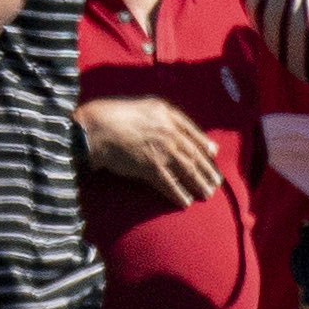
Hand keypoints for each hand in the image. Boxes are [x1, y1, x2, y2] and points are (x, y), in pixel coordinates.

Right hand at [78, 92, 226, 204]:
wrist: (93, 129)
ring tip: (207, 194)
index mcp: (166, 113)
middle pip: (194, 153)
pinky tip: (185, 202)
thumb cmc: (110, 116)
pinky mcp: (151, 167)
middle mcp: (168, 131)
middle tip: (215, 181)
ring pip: (187, 170)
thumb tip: (172, 127)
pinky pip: (170, 184)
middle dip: (207, 169)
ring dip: (199, 184)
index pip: (192, 131)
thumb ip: (158, 115)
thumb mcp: (139, 106)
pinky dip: (179, 194)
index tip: (213, 154)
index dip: (204, 144)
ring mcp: (161, 150)